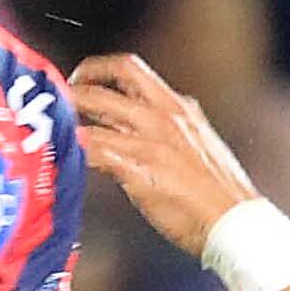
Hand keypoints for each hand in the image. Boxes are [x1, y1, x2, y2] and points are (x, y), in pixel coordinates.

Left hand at [67, 53, 260, 246]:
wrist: (236, 222)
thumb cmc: (220, 195)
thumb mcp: (199, 145)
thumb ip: (170, 131)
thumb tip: (142, 128)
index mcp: (179, 108)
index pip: (131, 69)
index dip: (99, 68)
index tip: (83, 79)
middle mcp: (164, 115)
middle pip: (110, 80)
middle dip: (77, 86)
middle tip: (59, 102)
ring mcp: (151, 139)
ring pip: (96, 108)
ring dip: (68, 115)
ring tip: (54, 128)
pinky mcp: (140, 167)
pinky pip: (95, 149)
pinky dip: (76, 149)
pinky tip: (66, 158)